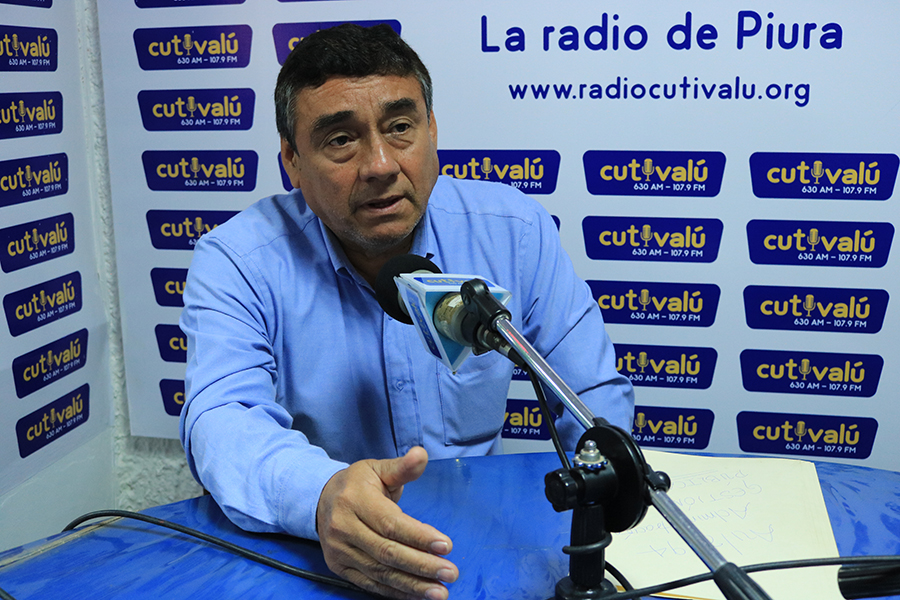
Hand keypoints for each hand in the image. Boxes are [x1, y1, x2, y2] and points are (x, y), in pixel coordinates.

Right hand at [316, 447, 457, 598]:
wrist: (321, 499)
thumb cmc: (358, 484)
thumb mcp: (378, 469)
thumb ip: (402, 468)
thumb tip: (421, 455)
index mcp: (354, 500)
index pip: (390, 523)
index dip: (418, 536)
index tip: (446, 546)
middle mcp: (343, 527)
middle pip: (387, 552)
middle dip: (422, 565)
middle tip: (450, 573)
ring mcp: (339, 551)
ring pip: (380, 572)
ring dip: (412, 585)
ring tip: (439, 592)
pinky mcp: (339, 568)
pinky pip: (370, 584)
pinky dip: (396, 592)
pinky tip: (417, 595)